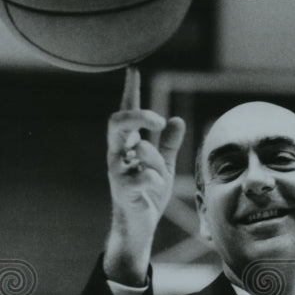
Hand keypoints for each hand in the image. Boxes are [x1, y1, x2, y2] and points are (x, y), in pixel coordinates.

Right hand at [104, 66, 184, 285]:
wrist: (139, 226)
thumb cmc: (147, 194)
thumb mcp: (162, 166)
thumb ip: (168, 144)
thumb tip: (176, 119)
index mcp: (127, 145)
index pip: (126, 112)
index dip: (130, 90)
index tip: (134, 68)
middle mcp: (117, 154)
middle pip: (117, 121)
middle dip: (139, 114)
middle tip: (158, 120)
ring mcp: (117, 171)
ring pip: (138, 149)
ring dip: (155, 160)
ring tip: (159, 177)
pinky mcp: (122, 189)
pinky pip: (143, 175)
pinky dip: (154, 179)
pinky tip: (154, 188)